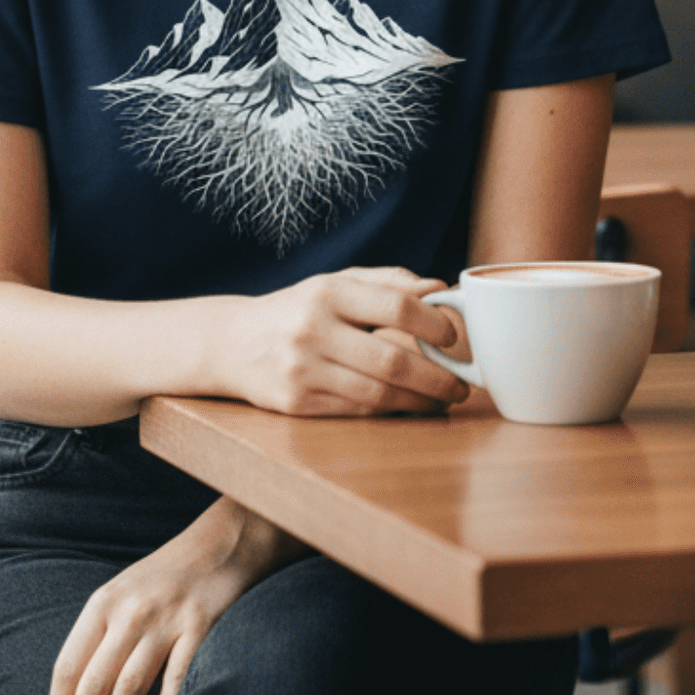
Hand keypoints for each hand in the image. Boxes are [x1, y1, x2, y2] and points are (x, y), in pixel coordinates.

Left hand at [47, 497, 306, 694]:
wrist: (222, 540)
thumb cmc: (166, 575)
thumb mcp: (123, 592)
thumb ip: (101, 634)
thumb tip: (77, 693)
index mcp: (103, 602)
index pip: (68, 666)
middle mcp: (129, 610)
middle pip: (94, 683)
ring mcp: (165, 619)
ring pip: (129, 688)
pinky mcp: (199, 625)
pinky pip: (177, 678)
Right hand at [213, 267, 469, 415]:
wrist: (233, 343)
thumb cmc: (298, 309)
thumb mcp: (336, 284)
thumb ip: (388, 283)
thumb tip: (439, 289)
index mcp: (328, 292)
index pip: (397, 307)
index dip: (435, 324)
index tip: (454, 337)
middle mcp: (313, 329)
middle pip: (393, 359)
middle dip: (437, 377)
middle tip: (462, 385)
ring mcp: (303, 369)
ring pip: (378, 392)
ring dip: (420, 401)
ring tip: (443, 400)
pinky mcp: (297, 404)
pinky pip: (357, 411)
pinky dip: (391, 411)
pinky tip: (409, 408)